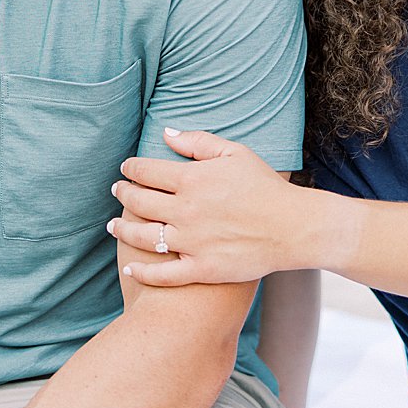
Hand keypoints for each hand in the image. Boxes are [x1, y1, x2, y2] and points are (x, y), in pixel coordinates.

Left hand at [108, 128, 302, 286]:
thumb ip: (198, 142)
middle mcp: (186, 211)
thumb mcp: (235, 153)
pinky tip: (131, 265)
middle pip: (140, 202)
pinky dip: (142, 270)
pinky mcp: (202, 269)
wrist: (294, 228)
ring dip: (123, 229)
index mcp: (192, 180)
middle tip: (116, 191)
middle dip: (123, 194)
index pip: (147, 172)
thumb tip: (166, 133)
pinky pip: (163, 274)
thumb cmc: (266, 187)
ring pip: (144, 236)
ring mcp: (192, 243)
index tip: (125, 169)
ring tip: (113, 225)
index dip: (131, 169)